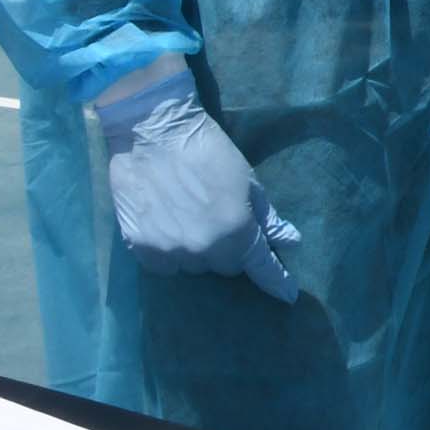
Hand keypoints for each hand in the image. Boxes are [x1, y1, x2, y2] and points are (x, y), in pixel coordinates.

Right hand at [97, 61, 302, 302]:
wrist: (152, 133)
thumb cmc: (208, 151)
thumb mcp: (248, 181)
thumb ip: (268, 218)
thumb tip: (290, 243)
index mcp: (235, 232)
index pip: (260, 267)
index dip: (276, 281)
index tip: (288, 296)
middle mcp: (202, 249)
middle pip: (225, 266)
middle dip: (229, 249)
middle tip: (221, 218)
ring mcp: (168, 251)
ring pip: (193, 266)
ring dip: (198, 250)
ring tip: (191, 217)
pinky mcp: (139, 247)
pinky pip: (163, 264)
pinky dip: (170, 252)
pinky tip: (169, 225)